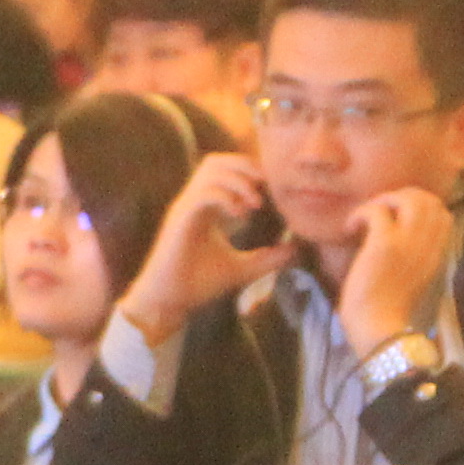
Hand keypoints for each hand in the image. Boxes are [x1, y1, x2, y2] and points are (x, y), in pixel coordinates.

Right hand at [122, 151, 286, 340]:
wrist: (168, 303)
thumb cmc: (197, 285)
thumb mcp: (242, 269)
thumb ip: (268, 258)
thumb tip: (296, 250)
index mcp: (204, 207)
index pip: (224, 170)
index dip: (250, 172)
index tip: (271, 191)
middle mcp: (192, 202)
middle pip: (216, 161)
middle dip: (245, 167)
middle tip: (265, 188)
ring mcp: (185, 209)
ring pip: (211, 171)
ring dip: (238, 181)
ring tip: (255, 204)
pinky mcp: (180, 220)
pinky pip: (204, 194)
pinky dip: (226, 198)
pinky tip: (241, 215)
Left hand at [333, 186, 456, 359]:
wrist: (383, 334)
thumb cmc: (390, 316)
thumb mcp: (413, 284)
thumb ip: (413, 261)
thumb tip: (391, 241)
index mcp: (440, 255)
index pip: (442, 213)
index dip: (418, 206)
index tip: (394, 217)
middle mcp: (431, 245)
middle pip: (428, 199)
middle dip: (400, 196)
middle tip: (377, 212)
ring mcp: (410, 243)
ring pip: (407, 198)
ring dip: (381, 201)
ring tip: (364, 219)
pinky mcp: (385, 246)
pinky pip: (376, 211)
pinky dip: (360, 213)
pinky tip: (349, 230)